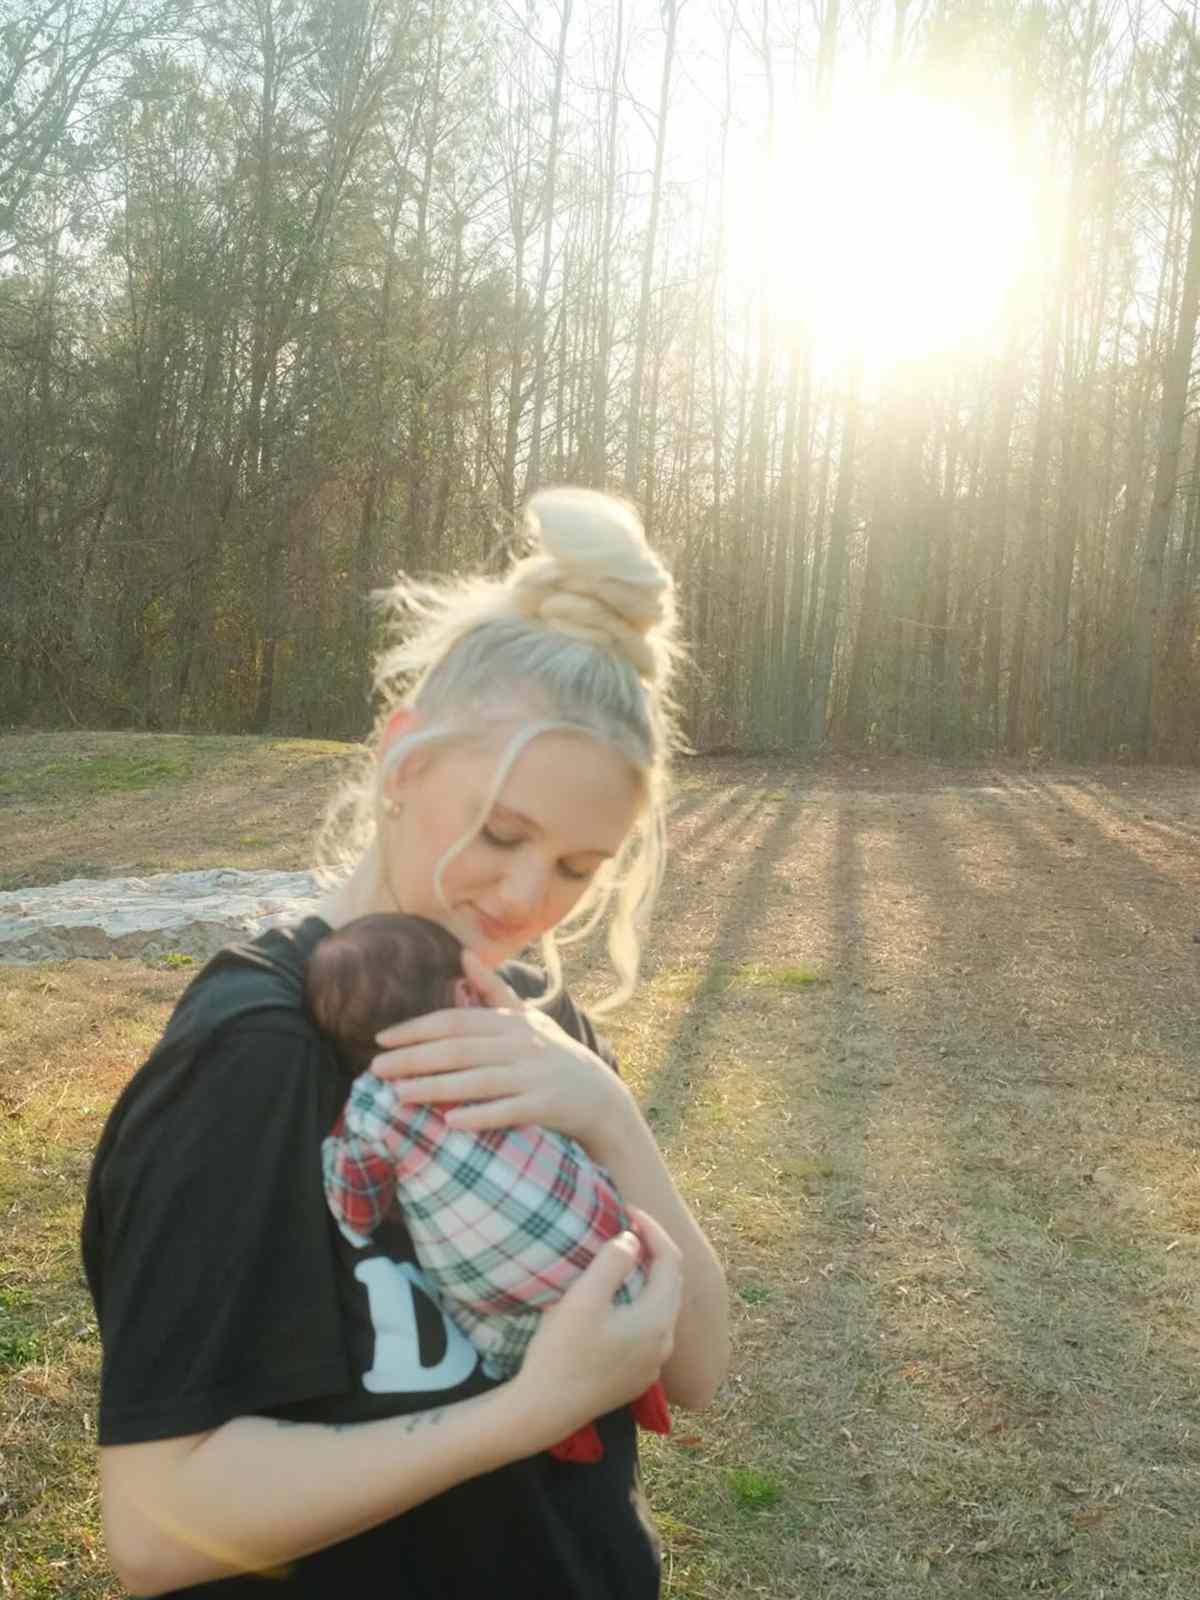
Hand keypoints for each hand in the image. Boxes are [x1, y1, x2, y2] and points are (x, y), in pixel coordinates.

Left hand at [370, 950, 633, 1150]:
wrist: (600, 1097)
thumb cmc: (554, 1056)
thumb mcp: (527, 1019)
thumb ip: (493, 990)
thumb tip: (464, 953)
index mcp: (510, 1023)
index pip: (455, 1022)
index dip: (417, 1029)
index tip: (382, 1039)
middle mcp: (520, 1045)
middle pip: (458, 1050)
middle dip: (414, 1059)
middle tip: (375, 1070)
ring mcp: (533, 1075)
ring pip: (476, 1080)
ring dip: (436, 1088)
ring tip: (398, 1096)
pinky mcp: (545, 1105)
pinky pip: (507, 1110)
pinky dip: (480, 1116)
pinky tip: (450, 1123)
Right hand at [512, 1208, 682, 1445]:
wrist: (544, 1411)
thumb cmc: (561, 1351)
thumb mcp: (583, 1298)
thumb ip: (612, 1262)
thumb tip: (632, 1241)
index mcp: (657, 1320)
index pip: (670, 1260)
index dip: (652, 1229)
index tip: (626, 1210)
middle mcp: (663, 1343)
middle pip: (670, 1283)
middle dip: (653, 1250)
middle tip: (626, 1226)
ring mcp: (652, 1364)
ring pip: (660, 1307)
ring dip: (647, 1277)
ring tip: (622, 1257)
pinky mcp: (636, 1377)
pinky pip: (649, 1328)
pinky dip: (640, 1303)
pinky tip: (617, 1299)